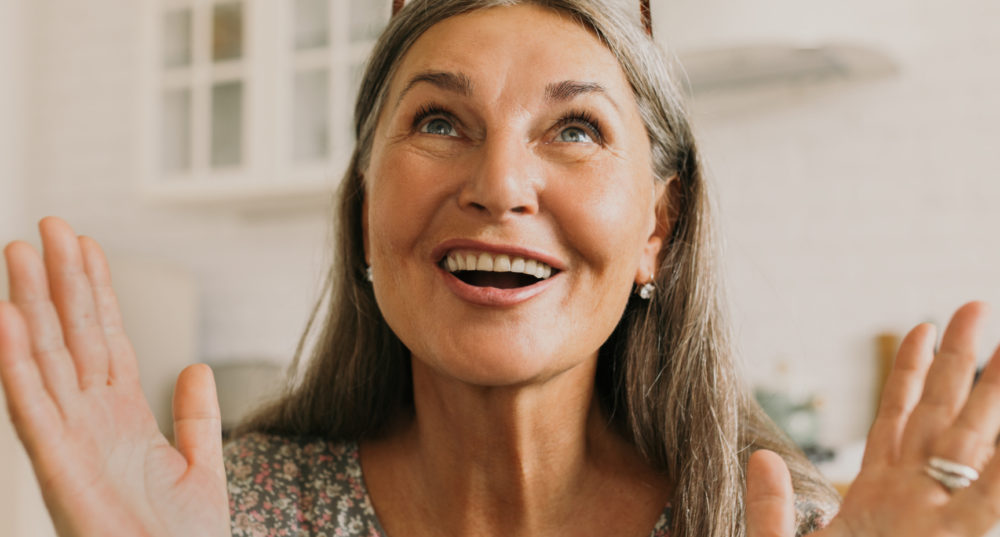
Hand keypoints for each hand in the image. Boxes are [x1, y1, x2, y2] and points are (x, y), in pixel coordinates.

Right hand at [0, 218, 229, 536]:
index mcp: (124, 416)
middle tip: (50, 225)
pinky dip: (16, 363)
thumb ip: (196, 415)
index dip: (97, 293)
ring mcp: (71, 440)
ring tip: (18, 251)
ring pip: (45, 358)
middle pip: (73, 336)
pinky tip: (7, 320)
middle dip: (60, 281)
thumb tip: (195, 365)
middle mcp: (91, 420)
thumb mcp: (201, 465)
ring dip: (30, 305)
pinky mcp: (57, 467)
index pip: (106, 339)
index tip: (89, 245)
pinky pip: (31, 407)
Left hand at [747, 301, 999, 536]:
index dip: (909, 373)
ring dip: (993, 396)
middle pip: (939, 415)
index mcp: (871, 497)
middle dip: (958, 361)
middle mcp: (909, 500)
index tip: (919, 329)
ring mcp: (934, 521)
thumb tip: (762, 458)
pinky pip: (986, 499)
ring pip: (971, 444)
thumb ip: (770, 509)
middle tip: (975, 307)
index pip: (894, 418)